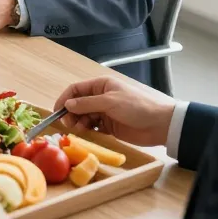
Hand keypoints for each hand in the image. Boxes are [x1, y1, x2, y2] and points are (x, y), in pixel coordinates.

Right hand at [54, 75, 175, 146]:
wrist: (160, 124)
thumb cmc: (136, 107)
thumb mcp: (110, 102)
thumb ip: (87, 103)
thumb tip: (67, 104)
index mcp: (101, 85)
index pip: (76, 90)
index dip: (64, 99)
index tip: (57, 112)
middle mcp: (101, 97)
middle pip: (78, 104)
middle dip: (71, 113)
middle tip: (69, 124)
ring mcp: (105, 112)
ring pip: (84, 116)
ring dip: (79, 122)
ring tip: (80, 129)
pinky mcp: (109, 126)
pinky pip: (93, 127)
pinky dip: (88, 130)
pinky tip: (89, 133)